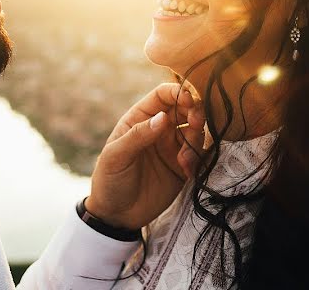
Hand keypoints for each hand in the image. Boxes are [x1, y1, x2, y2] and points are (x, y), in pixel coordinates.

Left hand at [86, 82, 205, 230]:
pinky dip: (198, 159)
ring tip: (183, 160)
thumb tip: (163, 117)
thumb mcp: (116, 156)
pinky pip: (200, 155)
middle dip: (195, 112)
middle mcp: (160, 128)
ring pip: (196, 131)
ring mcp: (173, 146)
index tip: (189, 99)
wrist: (116, 216)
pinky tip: (187, 171)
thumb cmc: (109, 180)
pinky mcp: (184, 166)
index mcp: (141, 118)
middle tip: (196, 123)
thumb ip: (138, 135)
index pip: (163, 95)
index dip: (178, 92)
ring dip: (196, 139)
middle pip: (186, 109)